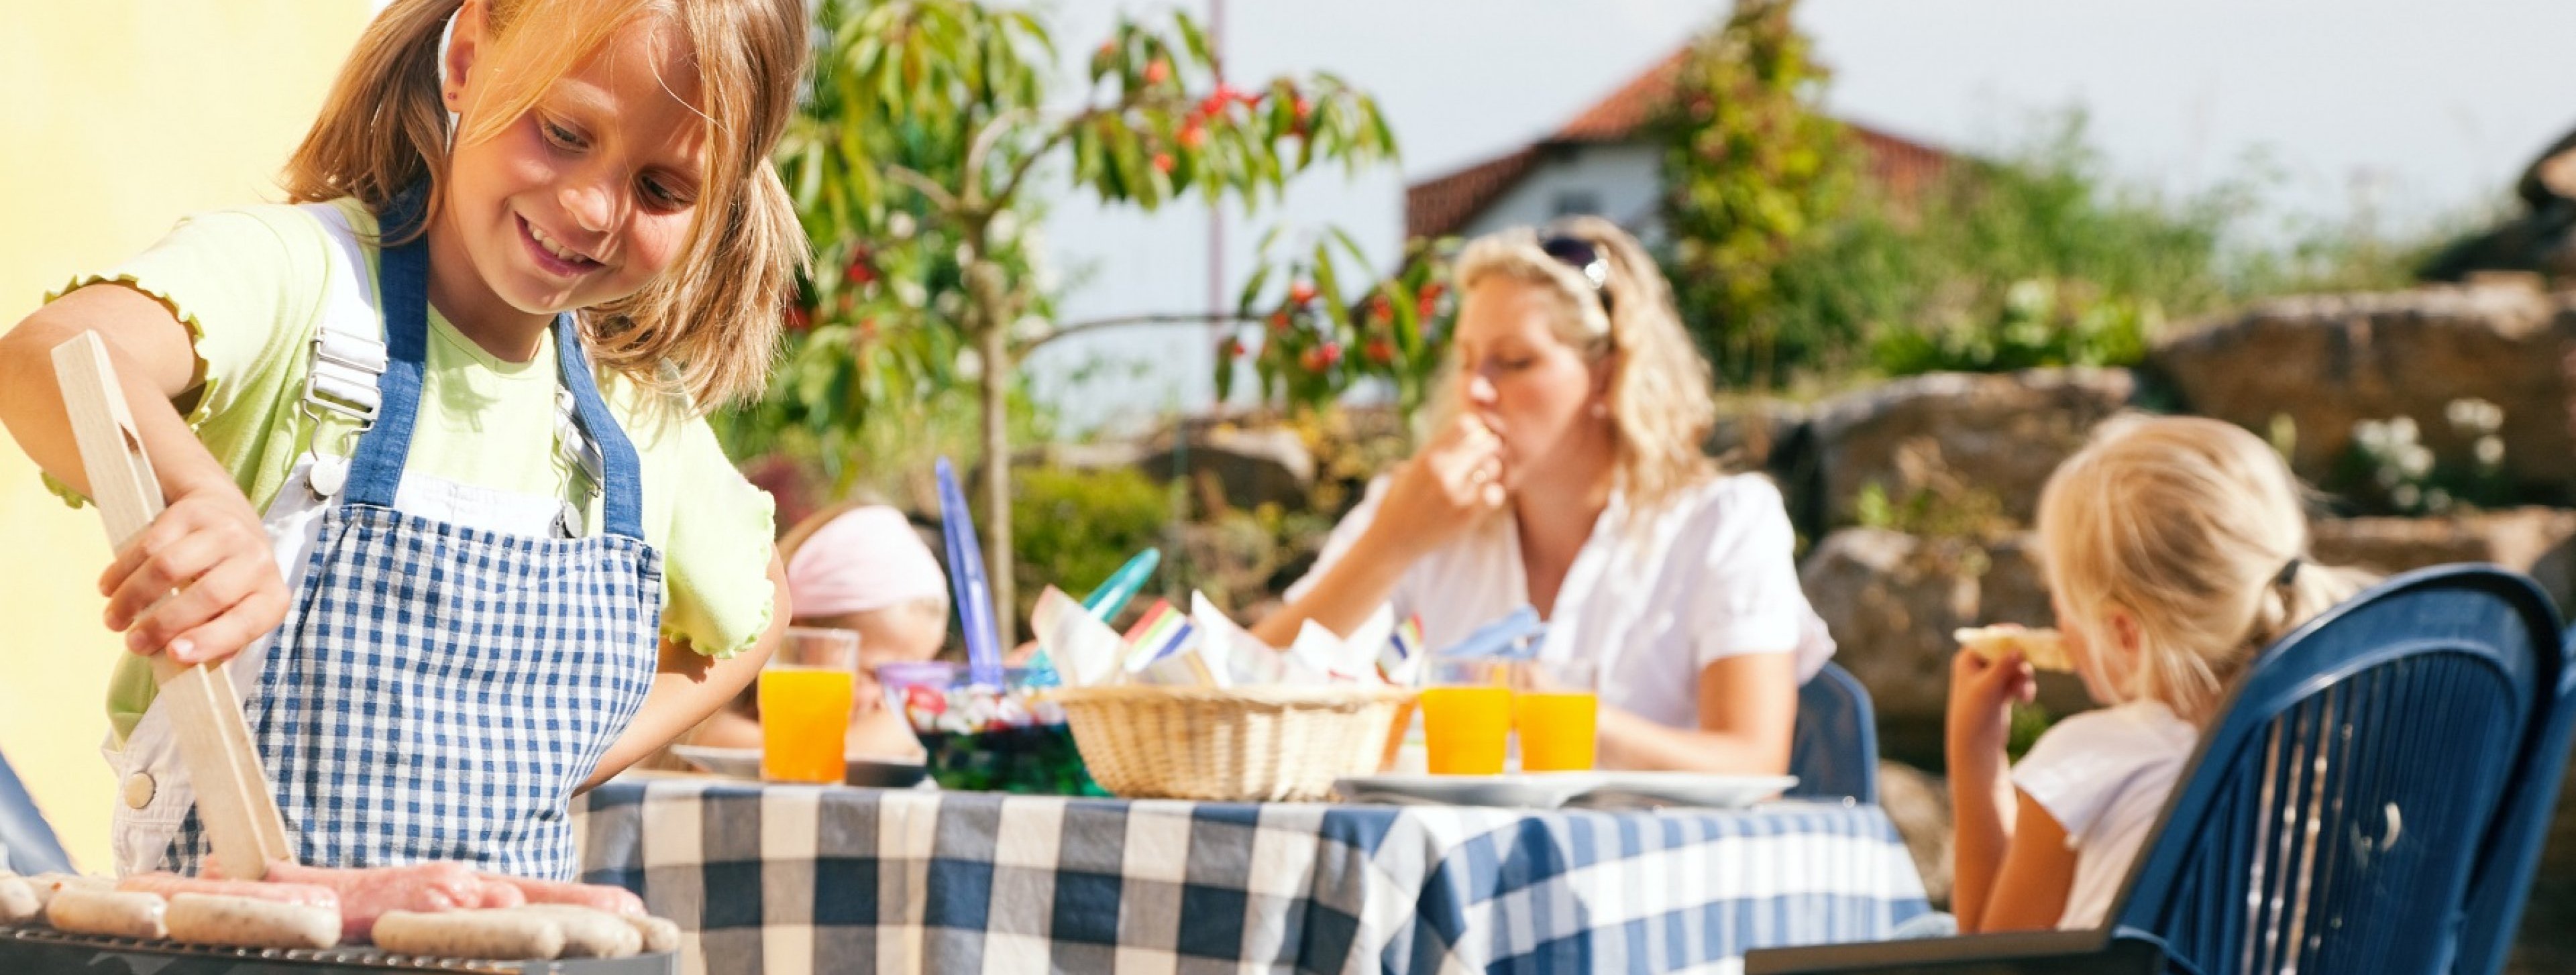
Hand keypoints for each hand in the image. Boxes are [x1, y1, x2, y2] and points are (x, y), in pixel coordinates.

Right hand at [98, 481, 285, 664]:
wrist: (222, 509)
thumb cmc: (227, 577)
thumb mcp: (233, 610)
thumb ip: (214, 639)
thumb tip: (185, 669)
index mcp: (271, 595)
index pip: (247, 622)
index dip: (211, 640)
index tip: (174, 654)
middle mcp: (258, 560)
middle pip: (207, 595)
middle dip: (163, 625)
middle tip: (132, 644)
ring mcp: (227, 531)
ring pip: (169, 568)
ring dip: (133, 599)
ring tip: (114, 620)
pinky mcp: (193, 512)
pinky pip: (148, 545)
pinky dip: (122, 571)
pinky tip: (108, 589)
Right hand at [1364, 413, 1506, 559]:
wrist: (1392, 541)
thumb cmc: (1399, 502)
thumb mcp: (1408, 470)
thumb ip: (1433, 452)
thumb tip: (1464, 430)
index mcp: (1427, 457)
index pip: (1465, 425)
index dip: (1473, 427)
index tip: (1471, 435)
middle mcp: (1443, 474)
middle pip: (1484, 443)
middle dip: (1485, 445)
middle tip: (1482, 452)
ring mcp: (1457, 496)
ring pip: (1492, 467)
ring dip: (1489, 468)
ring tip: (1480, 474)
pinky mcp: (1467, 517)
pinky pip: (1495, 493)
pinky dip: (1492, 491)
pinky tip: (1483, 494)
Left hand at [1946, 643, 2035, 776]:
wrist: (1975, 744)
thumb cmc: (1973, 713)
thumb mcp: (1987, 688)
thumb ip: (2002, 667)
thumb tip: (2018, 648)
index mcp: (1968, 659)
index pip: (1989, 639)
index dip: (2007, 634)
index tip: (2025, 635)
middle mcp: (1979, 666)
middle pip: (2007, 651)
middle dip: (2020, 662)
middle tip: (2030, 669)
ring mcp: (1991, 679)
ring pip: (2016, 667)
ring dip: (2023, 678)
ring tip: (2022, 693)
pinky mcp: (2002, 692)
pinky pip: (2019, 681)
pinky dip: (2024, 688)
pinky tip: (2024, 700)